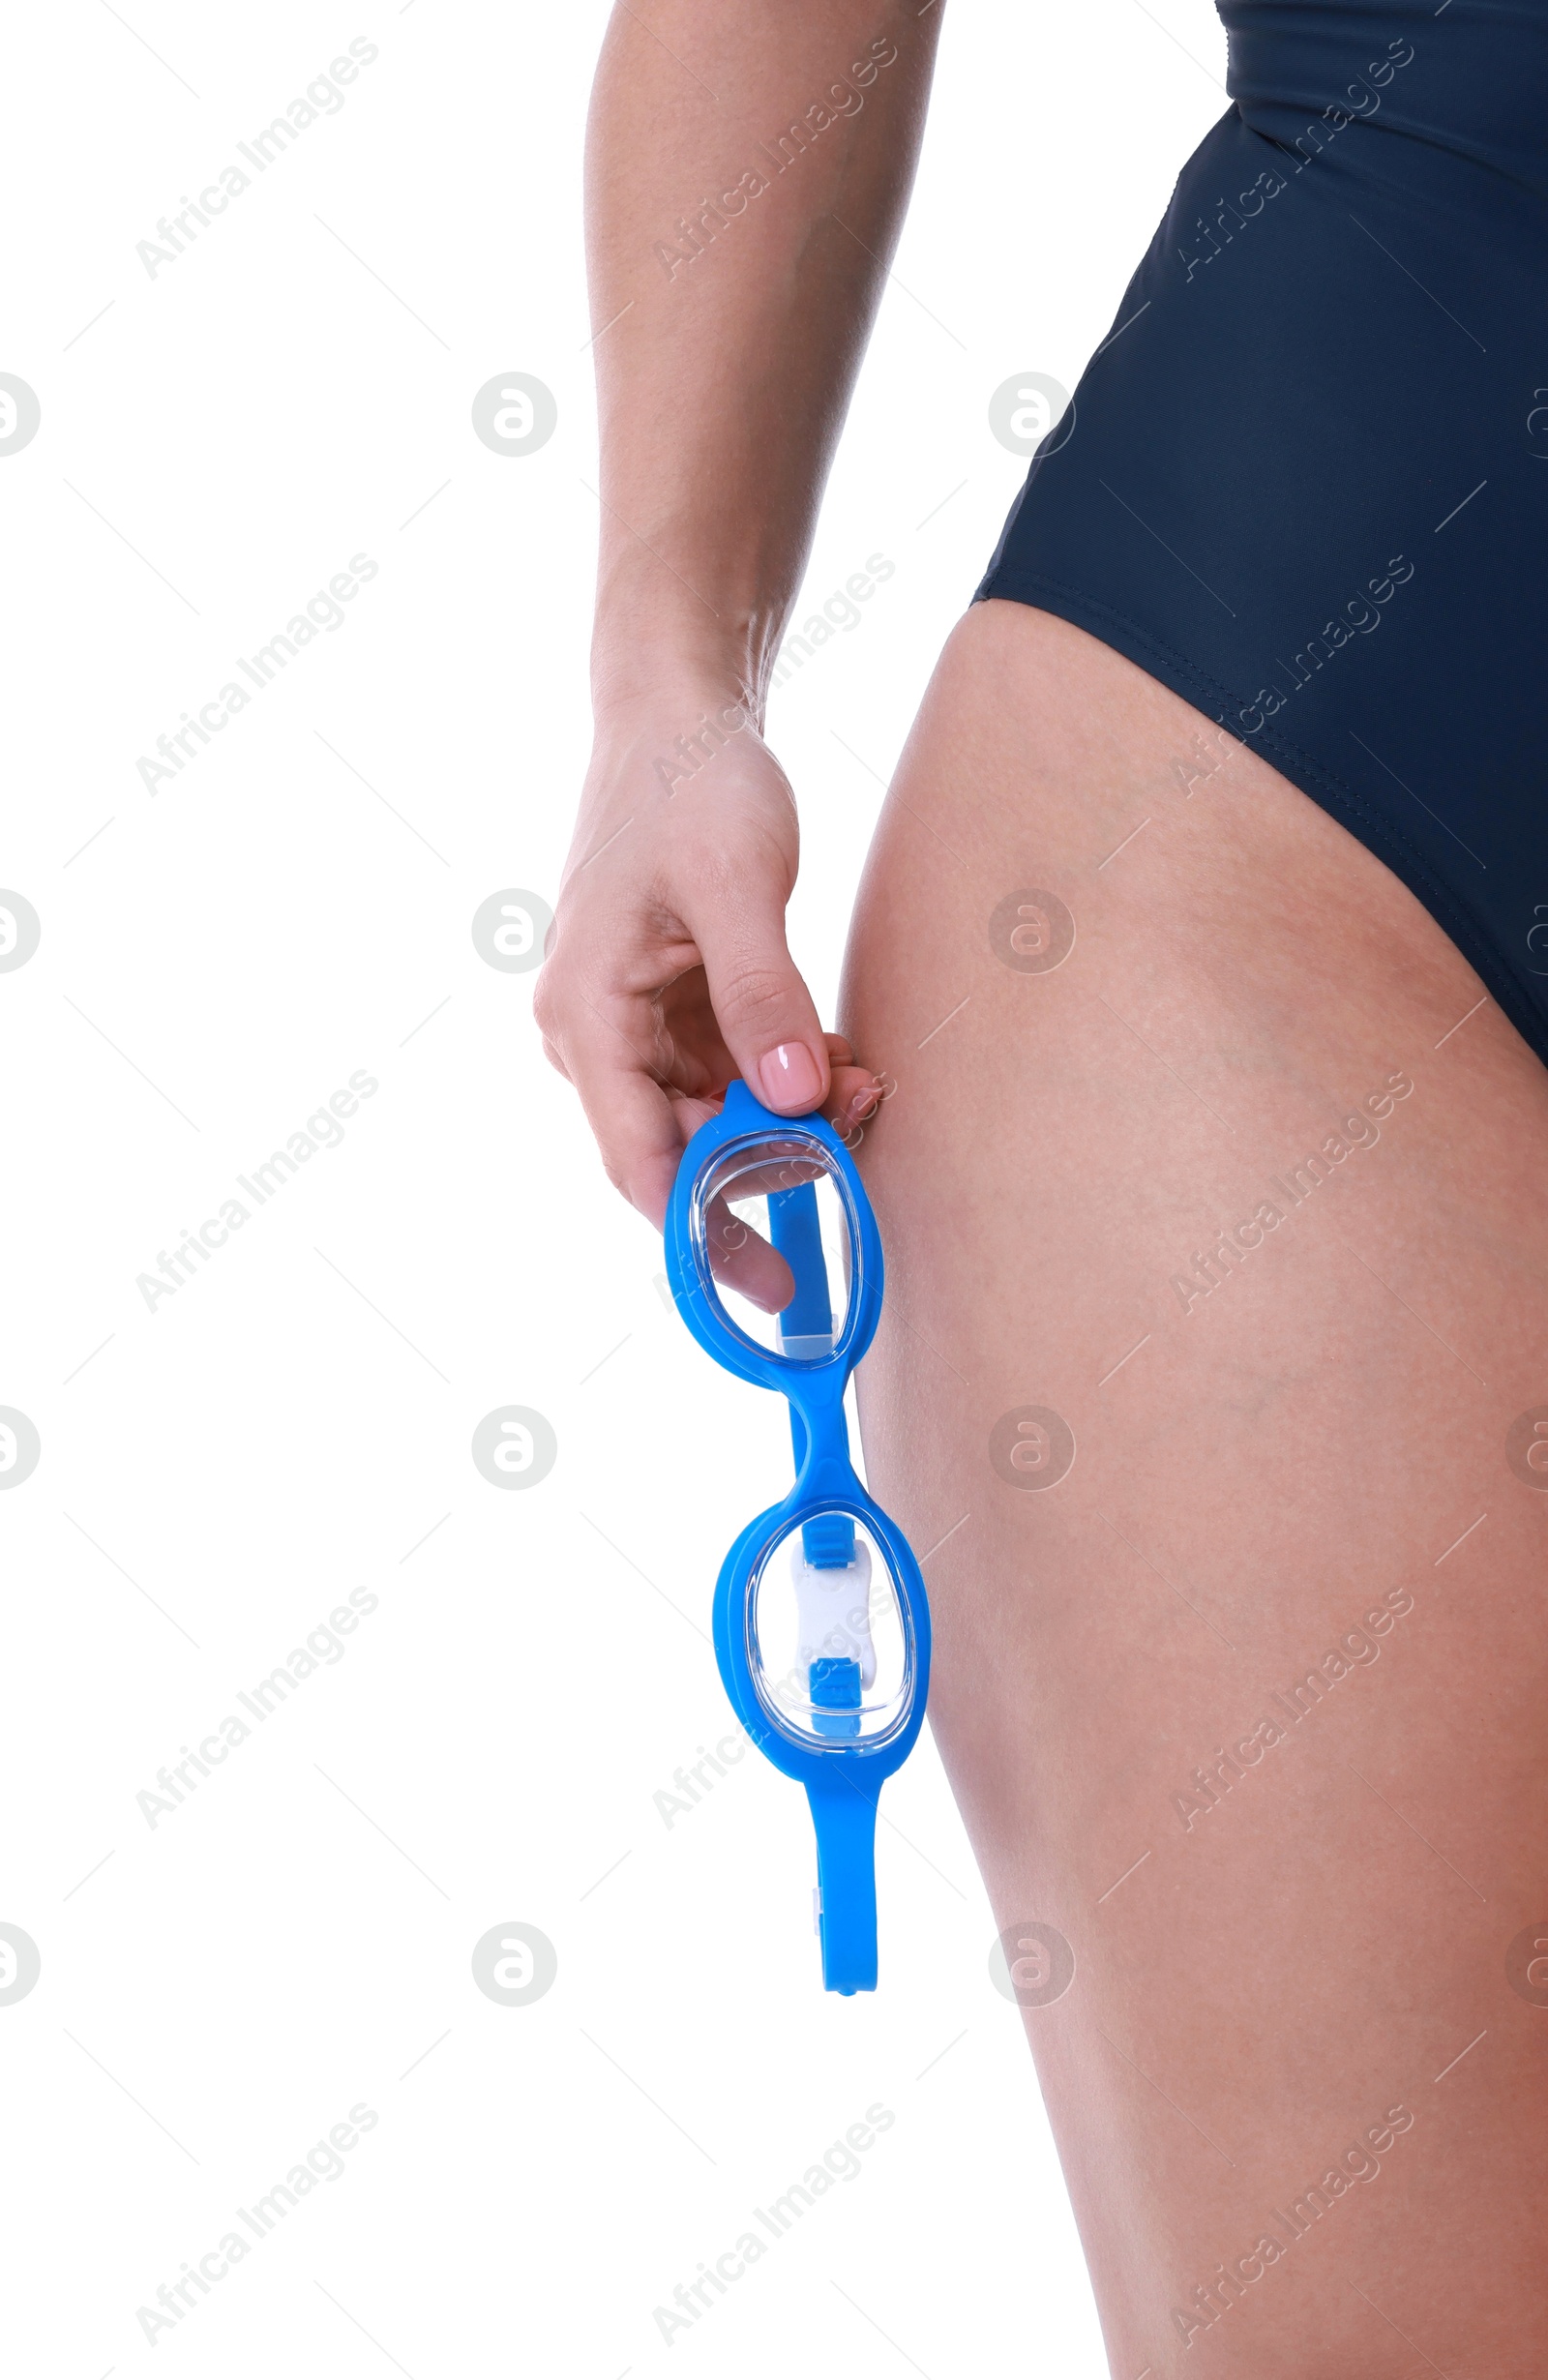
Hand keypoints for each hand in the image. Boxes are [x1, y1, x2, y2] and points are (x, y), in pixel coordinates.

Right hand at [534, 685, 882, 1264]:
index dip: (708, 1239)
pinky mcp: (675, 1013)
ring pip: (717, 1121)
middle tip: (863, 1130)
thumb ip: (764, 996)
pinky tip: (843, 1060)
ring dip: (793, 1120)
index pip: (643, 1168)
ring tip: (867, 1082)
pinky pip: (734, 1079)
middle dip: (775, 1160)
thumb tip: (796, 1101)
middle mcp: (596, 1039)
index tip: (783, 1284)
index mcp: (586, 1019)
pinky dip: (790, 1082)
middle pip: (685, 1155)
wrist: (674, 712)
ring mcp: (635, 1030)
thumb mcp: (738, 884)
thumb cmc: (690, 783)